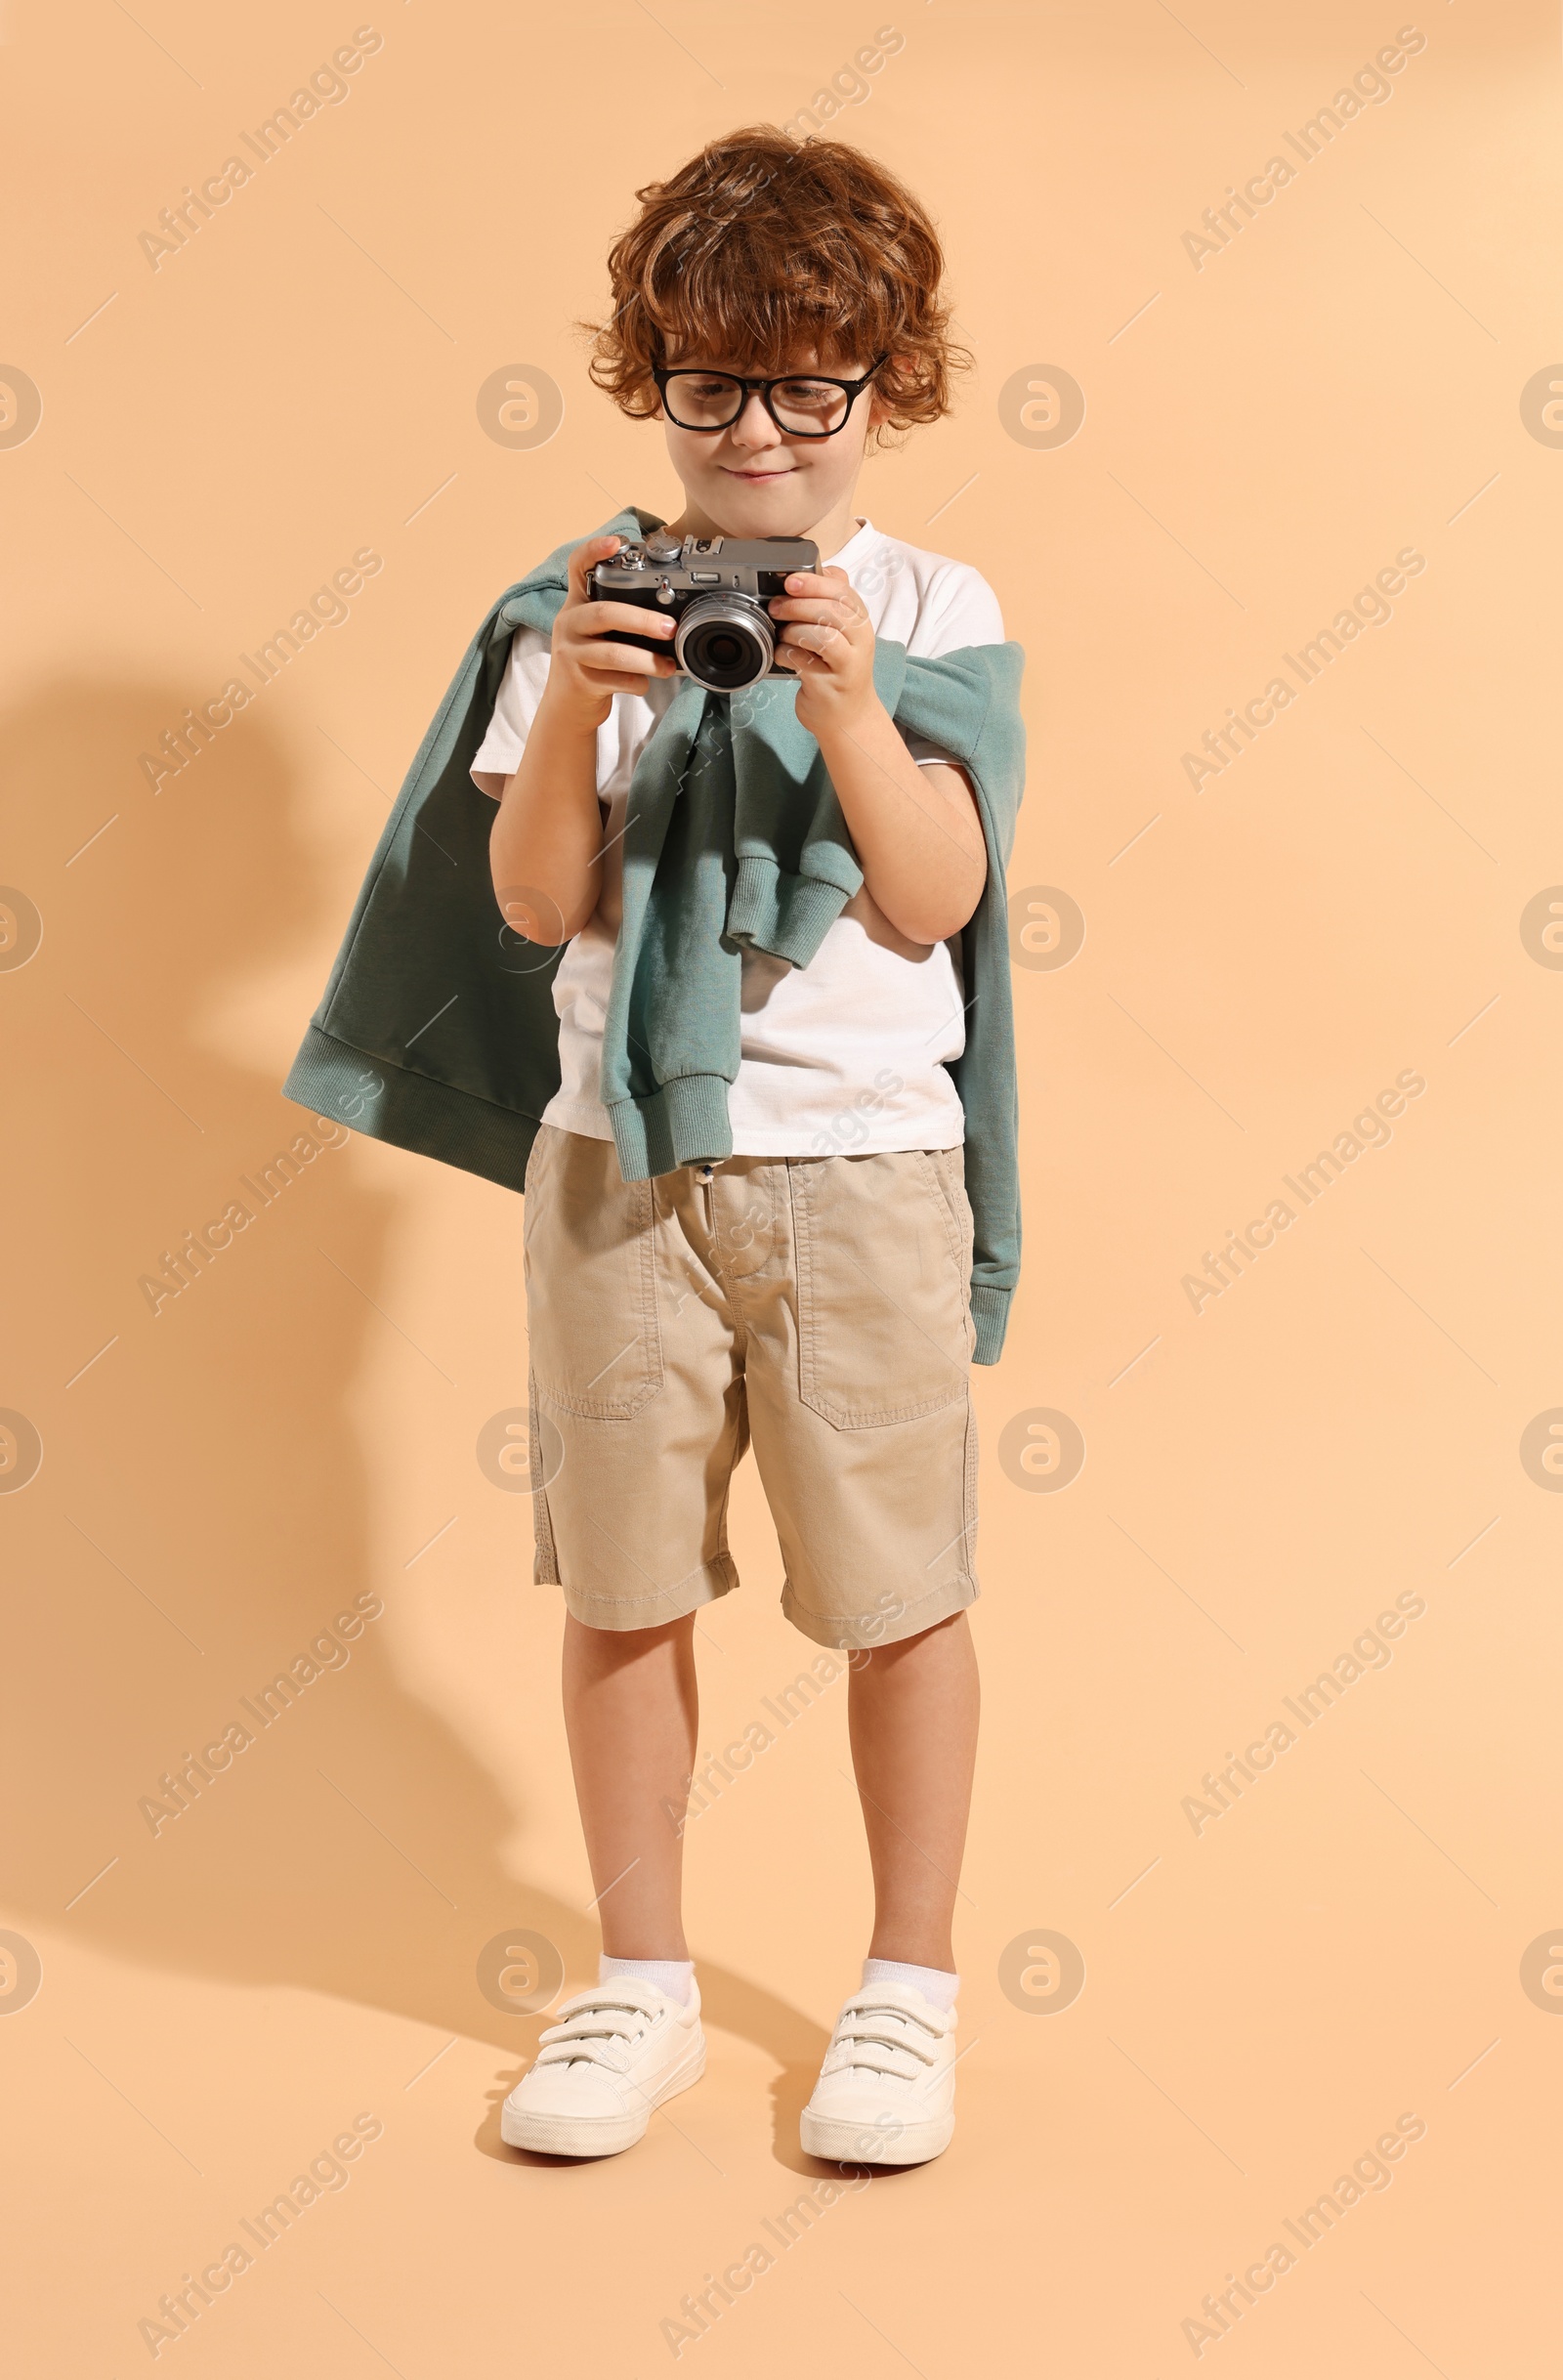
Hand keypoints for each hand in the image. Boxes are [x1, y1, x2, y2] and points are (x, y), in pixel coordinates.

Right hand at [541, 533, 678, 726]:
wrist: (567, 704)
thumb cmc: (593, 661)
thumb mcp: (598, 631)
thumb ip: (621, 615)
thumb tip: (672, 614)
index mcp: (576, 603)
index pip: (577, 566)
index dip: (594, 550)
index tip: (616, 542)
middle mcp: (569, 623)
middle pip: (605, 614)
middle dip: (643, 620)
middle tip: (670, 627)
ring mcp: (571, 653)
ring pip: (613, 653)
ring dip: (647, 660)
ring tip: (669, 666)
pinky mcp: (579, 681)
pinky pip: (615, 680)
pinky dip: (637, 683)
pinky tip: (645, 683)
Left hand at [768, 566, 878, 736]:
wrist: (848, 717)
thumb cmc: (838, 670)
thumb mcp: (841, 633)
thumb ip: (828, 605)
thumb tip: (801, 576)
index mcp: (860, 621)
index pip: (843, 590)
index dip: (814, 581)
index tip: (790, 581)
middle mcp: (859, 641)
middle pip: (833, 610)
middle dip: (798, 604)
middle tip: (776, 608)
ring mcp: (848, 665)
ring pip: (823, 635)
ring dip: (794, 630)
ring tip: (782, 635)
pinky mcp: (830, 686)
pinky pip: (805, 662)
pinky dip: (787, 654)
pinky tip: (783, 656)